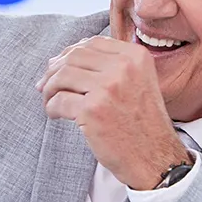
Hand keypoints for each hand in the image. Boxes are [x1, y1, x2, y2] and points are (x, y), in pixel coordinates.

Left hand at [37, 36, 188, 189]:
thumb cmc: (142, 124)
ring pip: (62, 75)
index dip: (71, 52)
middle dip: (54, 70)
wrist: (155, 158)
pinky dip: (51, 107)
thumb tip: (62, 58)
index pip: (93, 43)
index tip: (59, 66)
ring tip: (49, 101)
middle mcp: (123, 67)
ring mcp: (107, 88)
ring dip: (49, 88)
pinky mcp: (92, 110)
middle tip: (45, 85)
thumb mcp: (139, 83)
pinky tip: (54, 114)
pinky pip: (59, 100)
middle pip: (75, 56)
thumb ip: (111, 66)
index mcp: (136, 57)